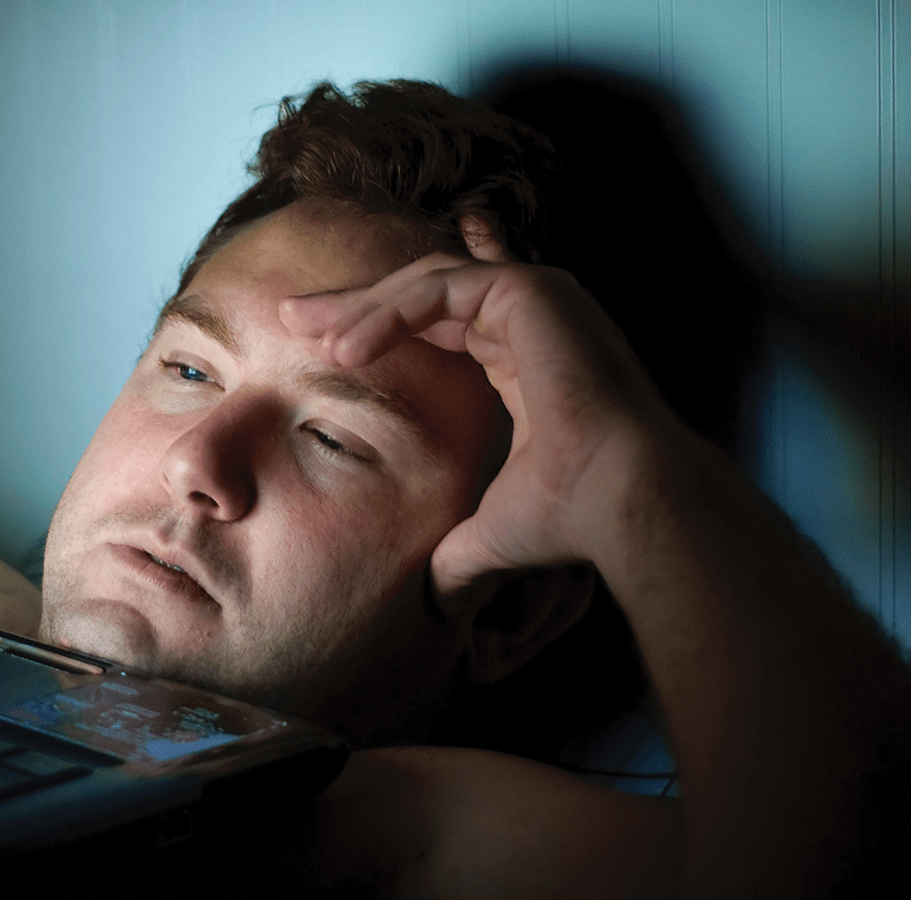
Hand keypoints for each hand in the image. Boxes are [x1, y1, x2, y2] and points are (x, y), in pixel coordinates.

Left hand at [279, 222, 676, 595]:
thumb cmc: (566, 517)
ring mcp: (539, 298)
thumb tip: (435, 605)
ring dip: (365, 309)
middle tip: (291, 317)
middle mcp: (533, 320)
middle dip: (355, 303)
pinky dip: (393, 312)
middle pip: (424, 290)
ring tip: (311, 340)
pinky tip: (349, 349)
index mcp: (521, 358)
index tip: (323, 339)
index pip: (441, 320)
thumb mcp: (490, 531)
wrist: (619, 505)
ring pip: (428, 281)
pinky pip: (443, 287)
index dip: (378, 324)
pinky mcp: (534, 291)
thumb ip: (457, 554)